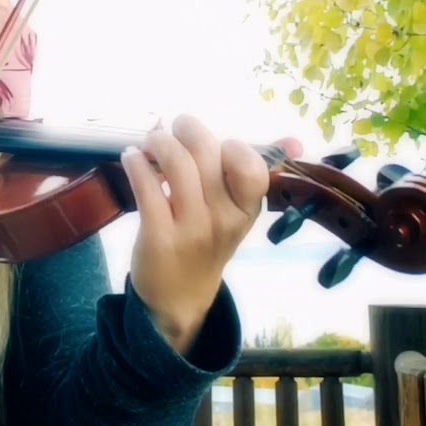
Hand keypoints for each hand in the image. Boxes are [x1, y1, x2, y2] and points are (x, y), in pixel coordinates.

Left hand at [120, 114, 302, 355]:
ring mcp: (192, 229)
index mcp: (247, 209)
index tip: (214, 145)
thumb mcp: (237, 212)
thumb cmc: (208, 242)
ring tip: (151, 142)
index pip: (251, 166)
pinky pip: (146, 188)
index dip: (230, 146)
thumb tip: (294, 141)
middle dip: (187, 129)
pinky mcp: (158, 237)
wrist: (180, 297)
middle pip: (207, 154)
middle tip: (174, 127)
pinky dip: (135, 164)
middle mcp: (224, 219)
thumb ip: (253, 172)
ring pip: (177, 166)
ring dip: (159, 142)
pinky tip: (131, 159)